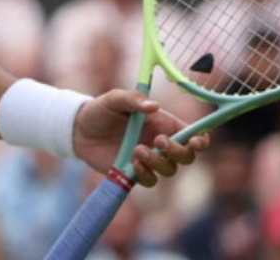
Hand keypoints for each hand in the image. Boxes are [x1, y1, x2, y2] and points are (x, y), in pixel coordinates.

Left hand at [72, 89, 208, 187]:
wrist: (79, 130)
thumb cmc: (101, 110)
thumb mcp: (115, 99)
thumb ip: (133, 99)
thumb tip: (153, 106)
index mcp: (162, 123)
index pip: (192, 133)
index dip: (200, 139)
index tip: (196, 141)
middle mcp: (159, 143)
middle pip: (187, 156)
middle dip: (179, 152)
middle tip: (158, 141)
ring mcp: (149, 160)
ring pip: (170, 170)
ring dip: (158, 162)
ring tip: (137, 149)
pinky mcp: (135, 173)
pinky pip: (151, 181)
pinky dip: (146, 174)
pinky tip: (132, 163)